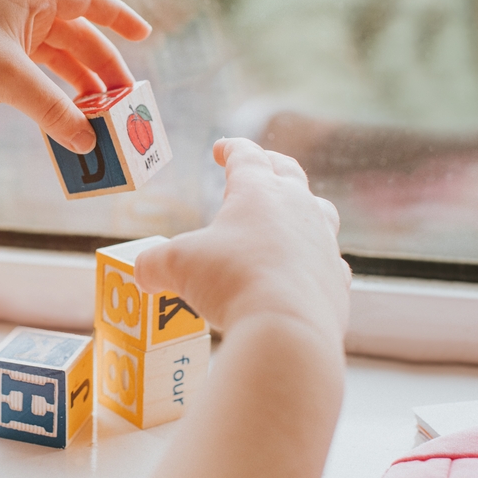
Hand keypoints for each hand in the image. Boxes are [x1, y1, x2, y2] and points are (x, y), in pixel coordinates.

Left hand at [0, 0, 150, 153]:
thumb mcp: (11, 81)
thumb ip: (54, 111)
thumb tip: (87, 143)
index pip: (87, 1)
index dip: (118, 18)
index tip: (145, 36)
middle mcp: (19, 15)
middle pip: (76, 39)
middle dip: (102, 70)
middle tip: (125, 102)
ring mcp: (4, 41)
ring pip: (55, 64)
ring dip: (78, 90)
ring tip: (100, 118)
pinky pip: (34, 83)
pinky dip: (52, 100)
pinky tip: (65, 123)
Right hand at [135, 138, 350, 339]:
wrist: (287, 329)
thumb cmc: (231, 282)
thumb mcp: (177, 267)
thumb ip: (154, 264)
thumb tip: (142, 273)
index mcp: (259, 191)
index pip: (246, 155)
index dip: (231, 149)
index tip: (221, 148)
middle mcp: (298, 207)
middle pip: (289, 172)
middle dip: (271, 164)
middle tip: (262, 163)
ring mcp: (323, 242)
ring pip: (320, 210)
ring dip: (304, 206)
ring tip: (293, 210)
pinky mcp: (336, 278)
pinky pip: (329, 259)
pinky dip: (315, 258)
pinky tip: (303, 268)